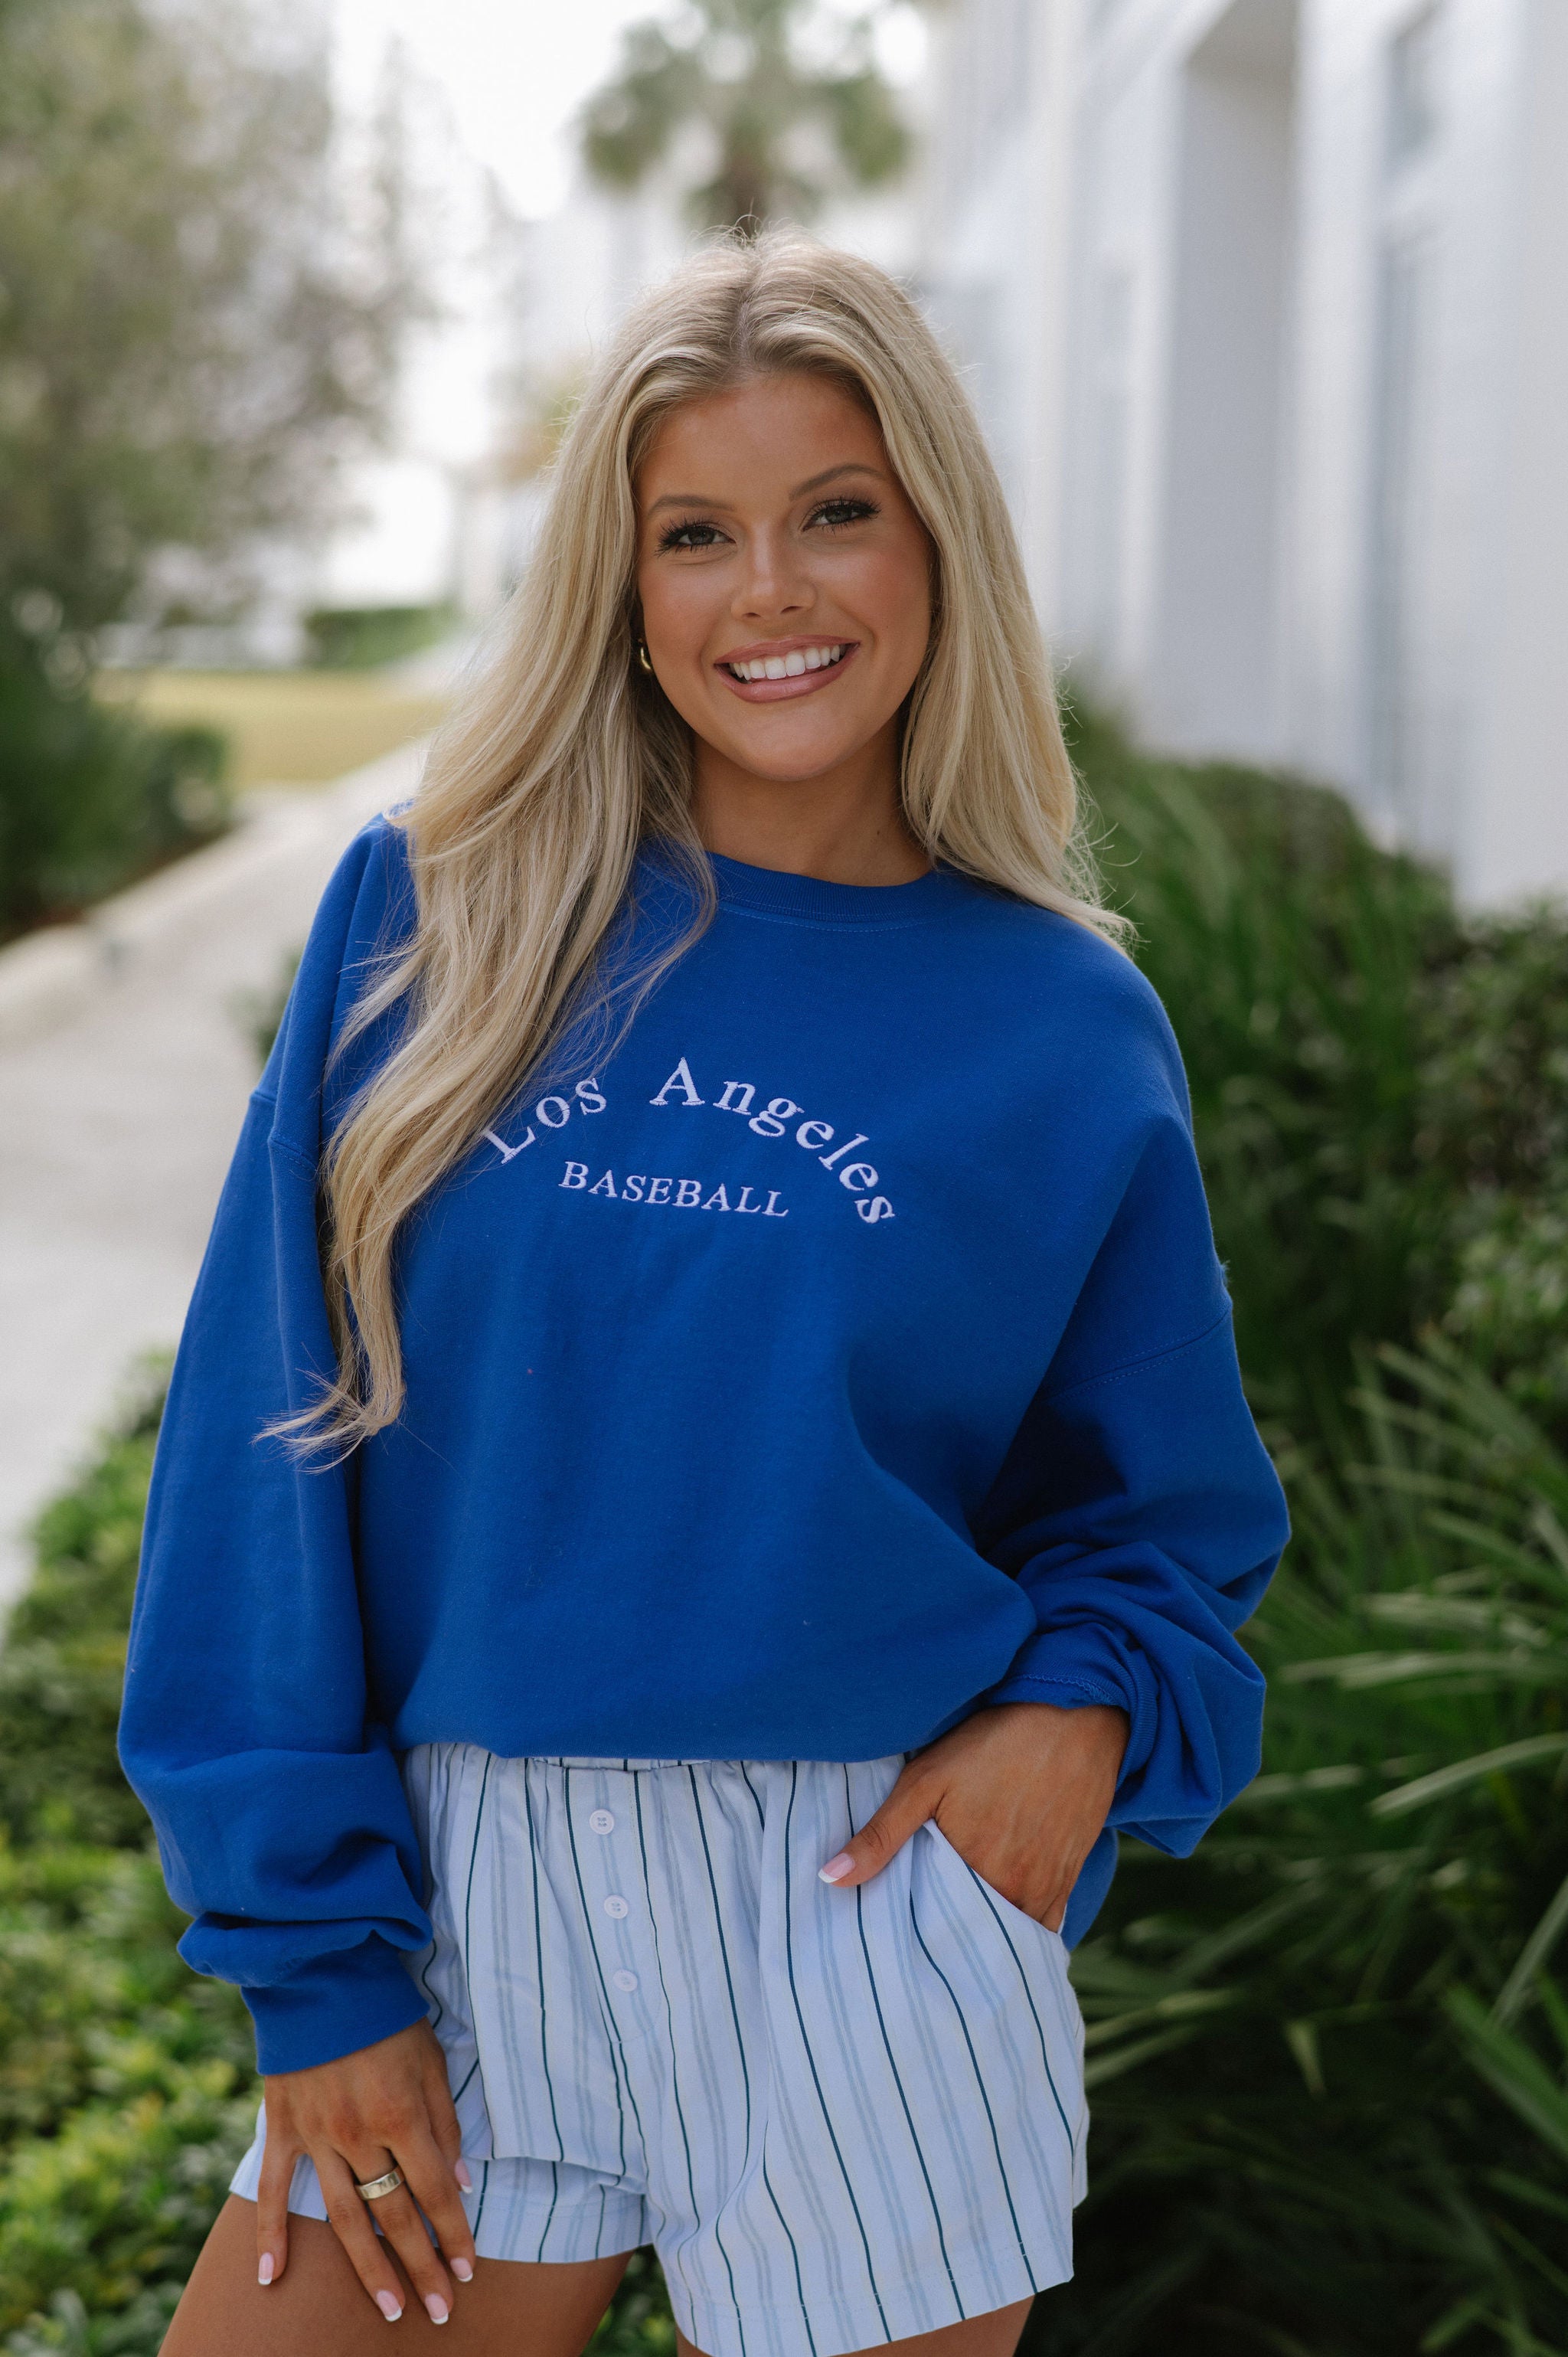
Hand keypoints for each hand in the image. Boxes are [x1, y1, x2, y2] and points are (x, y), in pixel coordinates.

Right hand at [256, 2017, 476, 2323]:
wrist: (321, 1972)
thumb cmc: (386, 2013)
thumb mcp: (431, 2057)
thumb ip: (445, 2122)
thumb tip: (462, 2183)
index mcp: (400, 2114)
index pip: (434, 2192)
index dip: (453, 2235)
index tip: (467, 2272)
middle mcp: (358, 2134)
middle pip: (395, 2215)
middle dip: (420, 2267)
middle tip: (440, 2312)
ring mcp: (316, 2137)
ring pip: (345, 2217)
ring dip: (367, 2269)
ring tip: (388, 2310)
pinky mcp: (283, 2129)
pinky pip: (273, 2191)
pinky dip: (270, 2236)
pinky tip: (272, 2279)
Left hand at [818, 1701, 1128, 1929]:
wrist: (1073, 1717)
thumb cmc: (993, 1742)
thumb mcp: (926, 1779)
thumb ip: (880, 1836)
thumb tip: (829, 1881)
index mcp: (972, 1875)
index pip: (931, 1932)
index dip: (909, 1939)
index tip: (889, 1944)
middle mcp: (1014, 1893)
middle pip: (969, 1939)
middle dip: (943, 1946)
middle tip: (915, 1947)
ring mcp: (1045, 1890)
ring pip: (1007, 1936)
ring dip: (981, 1942)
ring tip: (950, 1940)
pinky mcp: (1067, 1879)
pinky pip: (1043, 1928)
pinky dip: (1019, 1932)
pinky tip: (995, 1928)